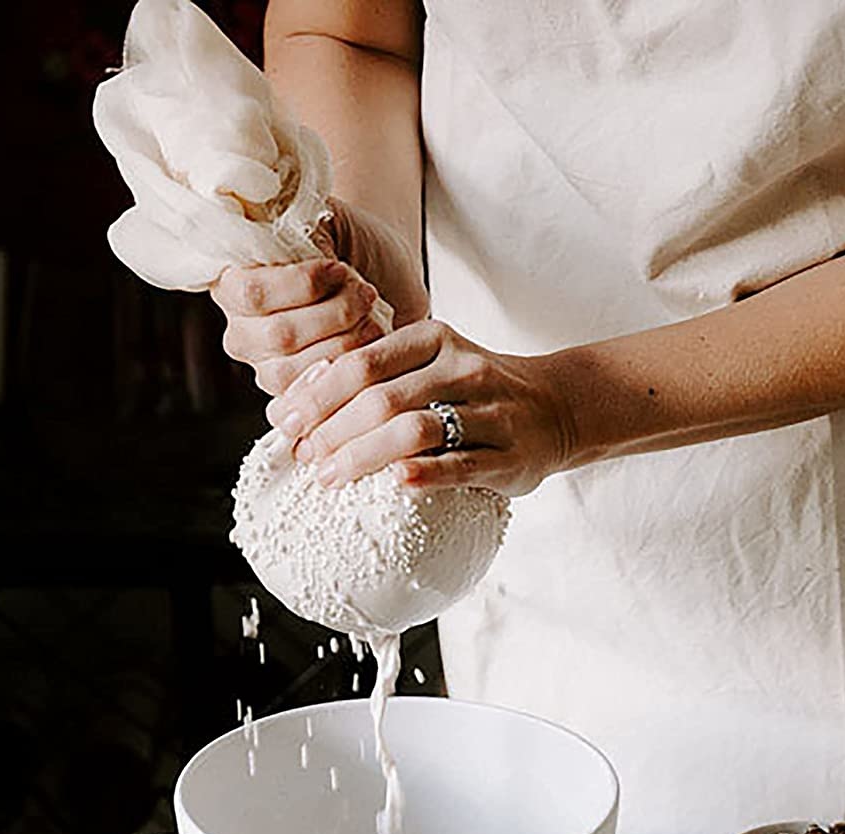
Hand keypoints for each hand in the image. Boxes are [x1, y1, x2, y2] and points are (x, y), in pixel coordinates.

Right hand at [211, 198, 428, 396]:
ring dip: (346, 341)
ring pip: (295, 369)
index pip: (252, 293)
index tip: (339, 268)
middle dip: (334, 313)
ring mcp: (266, 368)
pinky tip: (371, 345)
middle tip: (366, 294)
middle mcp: (241, 331)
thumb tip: (292, 249)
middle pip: (279, 335)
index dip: (303, 284)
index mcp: (234, 282)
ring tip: (372, 317)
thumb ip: (300, 230)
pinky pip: (315, 394)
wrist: (390, 281)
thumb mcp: (329, 222)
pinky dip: (351, 368)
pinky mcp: (296, 398)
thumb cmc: (356, 246)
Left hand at [264, 319, 573, 496]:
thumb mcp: (430, 364)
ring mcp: (489, 413)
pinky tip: (395, 484)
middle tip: (305, 458)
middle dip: (333, 431)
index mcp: (434, 339)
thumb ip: (376, 375)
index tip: (287, 422)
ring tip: (332, 478)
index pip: (362, 363)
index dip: (318, 394)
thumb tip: (299, 403)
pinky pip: (461, 465)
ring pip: (416, 431)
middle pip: (382, 399)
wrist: (556, 407)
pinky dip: (425, 475)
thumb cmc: (473, 391)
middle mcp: (463, 369)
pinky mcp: (508, 456)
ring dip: (365, 456)